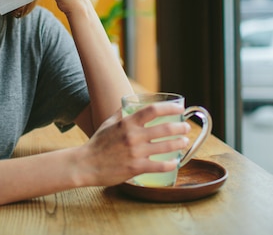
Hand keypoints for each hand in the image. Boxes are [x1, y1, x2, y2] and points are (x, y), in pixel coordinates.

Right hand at [75, 102, 190, 186]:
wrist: (86, 164)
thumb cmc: (98, 143)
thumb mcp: (108, 123)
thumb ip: (121, 114)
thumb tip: (131, 103)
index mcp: (127, 122)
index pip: (153, 110)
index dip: (170, 109)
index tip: (179, 109)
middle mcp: (133, 136)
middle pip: (165, 129)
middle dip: (180, 127)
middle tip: (186, 127)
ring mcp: (135, 152)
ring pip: (165, 147)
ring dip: (179, 144)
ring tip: (184, 142)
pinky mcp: (136, 168)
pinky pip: (159, 166)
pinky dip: (171, 164)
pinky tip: (175, 162)